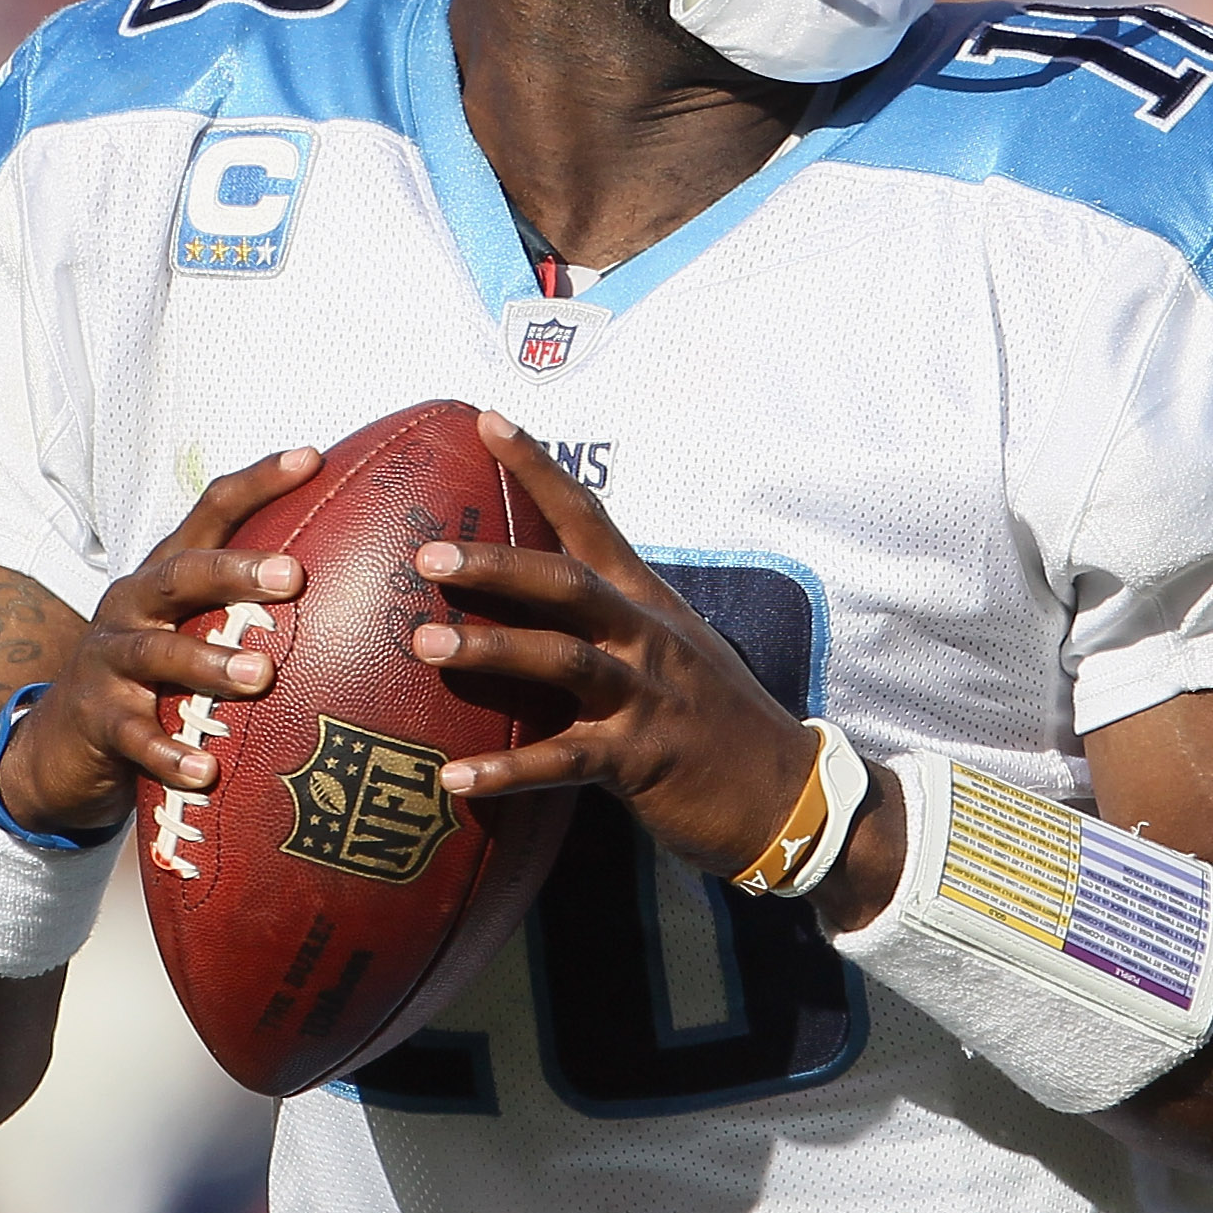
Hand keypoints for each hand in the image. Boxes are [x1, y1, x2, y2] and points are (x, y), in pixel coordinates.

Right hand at [0, 450, 320, 835]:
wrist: (62, 744)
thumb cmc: (154, 678)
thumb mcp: (191, 629)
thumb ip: (247, 606)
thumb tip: (359, 588)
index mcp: (165, 574)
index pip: (210, 512)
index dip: (259, 482)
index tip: (312, 457)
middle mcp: (133, 606)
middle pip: (181, 575)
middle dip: (235, 570)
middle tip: (293, 575)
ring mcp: (110, 662)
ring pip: (158, 655)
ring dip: (209, 662)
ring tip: (260, 675)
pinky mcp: (98, 720)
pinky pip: (135, 737)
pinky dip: (170, 753)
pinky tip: (206, 771)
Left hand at [407, 413, 851, 886]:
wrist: (787, 791)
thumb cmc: (715, 720)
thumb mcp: (675, 648)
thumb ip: (613, 620)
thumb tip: (543, 596)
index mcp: (648, 602)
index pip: (589, 519)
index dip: (539, 469)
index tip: (487, 421)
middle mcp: (646, 638)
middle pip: (567, 584)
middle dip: (497, 566)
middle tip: (428, 557)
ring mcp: (645, 697)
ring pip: (562, 661)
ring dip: (492, 652)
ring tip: (425, 647)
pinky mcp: (641, 760)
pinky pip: (564, 762)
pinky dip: (507, 770)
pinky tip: (455, 779)